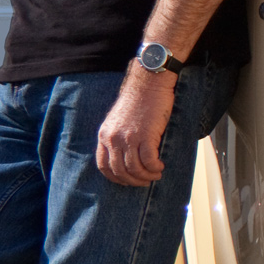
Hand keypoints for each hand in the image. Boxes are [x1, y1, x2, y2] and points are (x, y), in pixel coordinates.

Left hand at [96, 66, 177, 184]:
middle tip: (145, 181)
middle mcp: (113, 138)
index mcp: (104, 135)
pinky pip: (148, 161)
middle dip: (133, 181)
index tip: (127, 180)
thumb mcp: (118, 120)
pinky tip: (160, 167)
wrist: (149, 82)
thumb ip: (117, 136)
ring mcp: (129, 137)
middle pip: (119, 171)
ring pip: (134, 169)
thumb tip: (125, 156)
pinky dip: (154, 168)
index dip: (116, 178)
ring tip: (155, 174)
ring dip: (146, 176)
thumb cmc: (139, 100)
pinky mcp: (146, 135)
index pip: (104, 166)